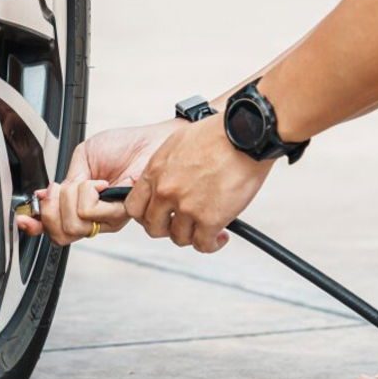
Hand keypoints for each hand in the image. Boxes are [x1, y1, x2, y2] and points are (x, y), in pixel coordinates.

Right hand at [16, 118, 184, 243]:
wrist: (149, 141)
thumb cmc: (124, 146)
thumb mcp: (82, 158)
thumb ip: (66, 182)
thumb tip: (44, 197)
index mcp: (82, 205)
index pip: (56, 227)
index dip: (36, 226)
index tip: (23, 218)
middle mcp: (95, 217)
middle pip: (60, 232)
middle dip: (53, 207)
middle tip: (63, 187)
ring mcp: (108, 218)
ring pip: (74, 223)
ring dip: (73, 197)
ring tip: (88, 181)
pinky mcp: (120, 214)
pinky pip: (90, 212)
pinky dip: (88, 193)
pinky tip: (101, 183)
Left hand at [124, 115, 272, 252]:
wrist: (244, 134)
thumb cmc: (217, 134)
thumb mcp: (178, 144)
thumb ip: (166, 167)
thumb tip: (164, 182)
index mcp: (155, 172)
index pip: (134, 207)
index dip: (146, 214)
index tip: (161, 214)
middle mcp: (165, 191)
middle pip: (153, 227)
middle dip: (168, 227)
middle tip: (183, 223)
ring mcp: (186, 207)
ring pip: (179, 238)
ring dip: (192, 235)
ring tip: (206, 228)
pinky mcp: (209, 219)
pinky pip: (203, 245)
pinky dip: (212, 244)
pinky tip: (220, 236)